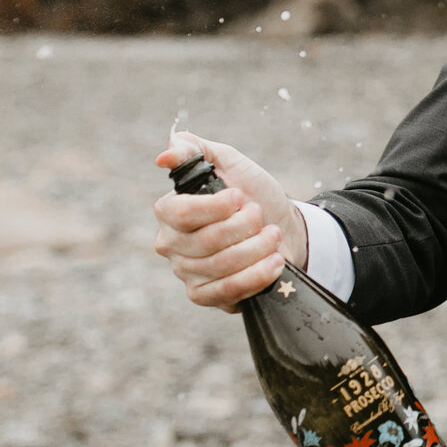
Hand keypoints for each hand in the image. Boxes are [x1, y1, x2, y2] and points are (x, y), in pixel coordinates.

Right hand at [152, 133, 308, 312]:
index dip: (215, 207)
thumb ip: (194, 150)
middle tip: (262, 216)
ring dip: (257, 248)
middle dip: (245, 226)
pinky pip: (226, 291)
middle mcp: (171, 244)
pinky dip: (256, 276)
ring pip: (221, 265)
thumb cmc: (252, 193)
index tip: (240, 197)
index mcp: (170, 211)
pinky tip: (275, 262)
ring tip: (274, 235)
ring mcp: (186, 273)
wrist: (282, 226)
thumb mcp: (228, 162)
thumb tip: (164, 156)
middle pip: (207, 240)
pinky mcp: (205, 295)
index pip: (180, 213)